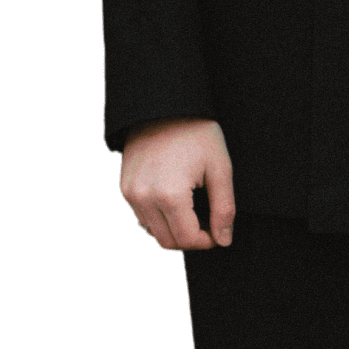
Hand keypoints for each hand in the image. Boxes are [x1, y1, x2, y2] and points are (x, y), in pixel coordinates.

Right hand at [120, 118, 234, 251]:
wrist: (164, 106)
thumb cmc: (196, 133)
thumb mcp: (220, 168)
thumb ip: (224, 208)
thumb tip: (223, 240)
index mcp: (170, 194)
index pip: (186, 239)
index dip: (206, 242)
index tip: (217, 233)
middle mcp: (144, 197)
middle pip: (167, 241)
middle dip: (189, 240)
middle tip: (206, 226)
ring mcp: (130, 193)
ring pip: (152, 231)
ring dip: (173, 230)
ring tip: (191, 212)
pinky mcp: (124, 187)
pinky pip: (141, 217)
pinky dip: (158, 218)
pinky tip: (174, 202)